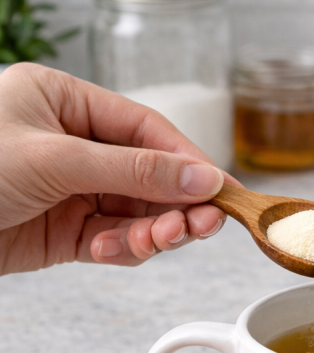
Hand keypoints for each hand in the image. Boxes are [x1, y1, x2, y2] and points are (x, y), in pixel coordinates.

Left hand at [0, 63, 236, 275]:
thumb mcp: (54, 161)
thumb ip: (134, 170)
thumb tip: (202, 177)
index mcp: (64, 102)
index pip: (145, 129)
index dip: (187, 160)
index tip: (219, 189)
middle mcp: (72, 144)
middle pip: (150, 174)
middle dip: (175, 202)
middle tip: (201, 225)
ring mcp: (71, 190)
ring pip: (138, 211)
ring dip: (153, 231)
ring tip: (158, 241)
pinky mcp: (66, 231)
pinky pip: (116, 239)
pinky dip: (125, 248)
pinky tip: (115, 250)